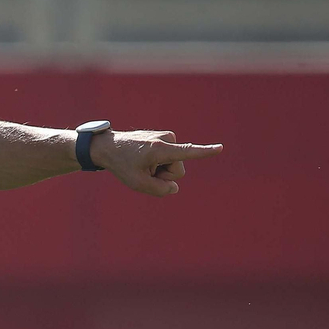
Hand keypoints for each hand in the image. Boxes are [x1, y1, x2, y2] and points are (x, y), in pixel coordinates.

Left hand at [91, 130, 222, 196]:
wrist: (108, 146)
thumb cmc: (121, 164)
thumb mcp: (137, 184)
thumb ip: (160, 190)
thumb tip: (174, 187)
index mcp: (160, 149)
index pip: (187, 152)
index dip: (204, 152)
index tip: (220, 148)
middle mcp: (167, 140)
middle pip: (178, 171)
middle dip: (163, 175)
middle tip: (143, 169)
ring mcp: (167, 137)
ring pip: (174, 166)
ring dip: (159, 170)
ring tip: (142, 164)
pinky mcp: (165, 139)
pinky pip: (168, 160)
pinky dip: (157, 164)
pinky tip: (143, 160)